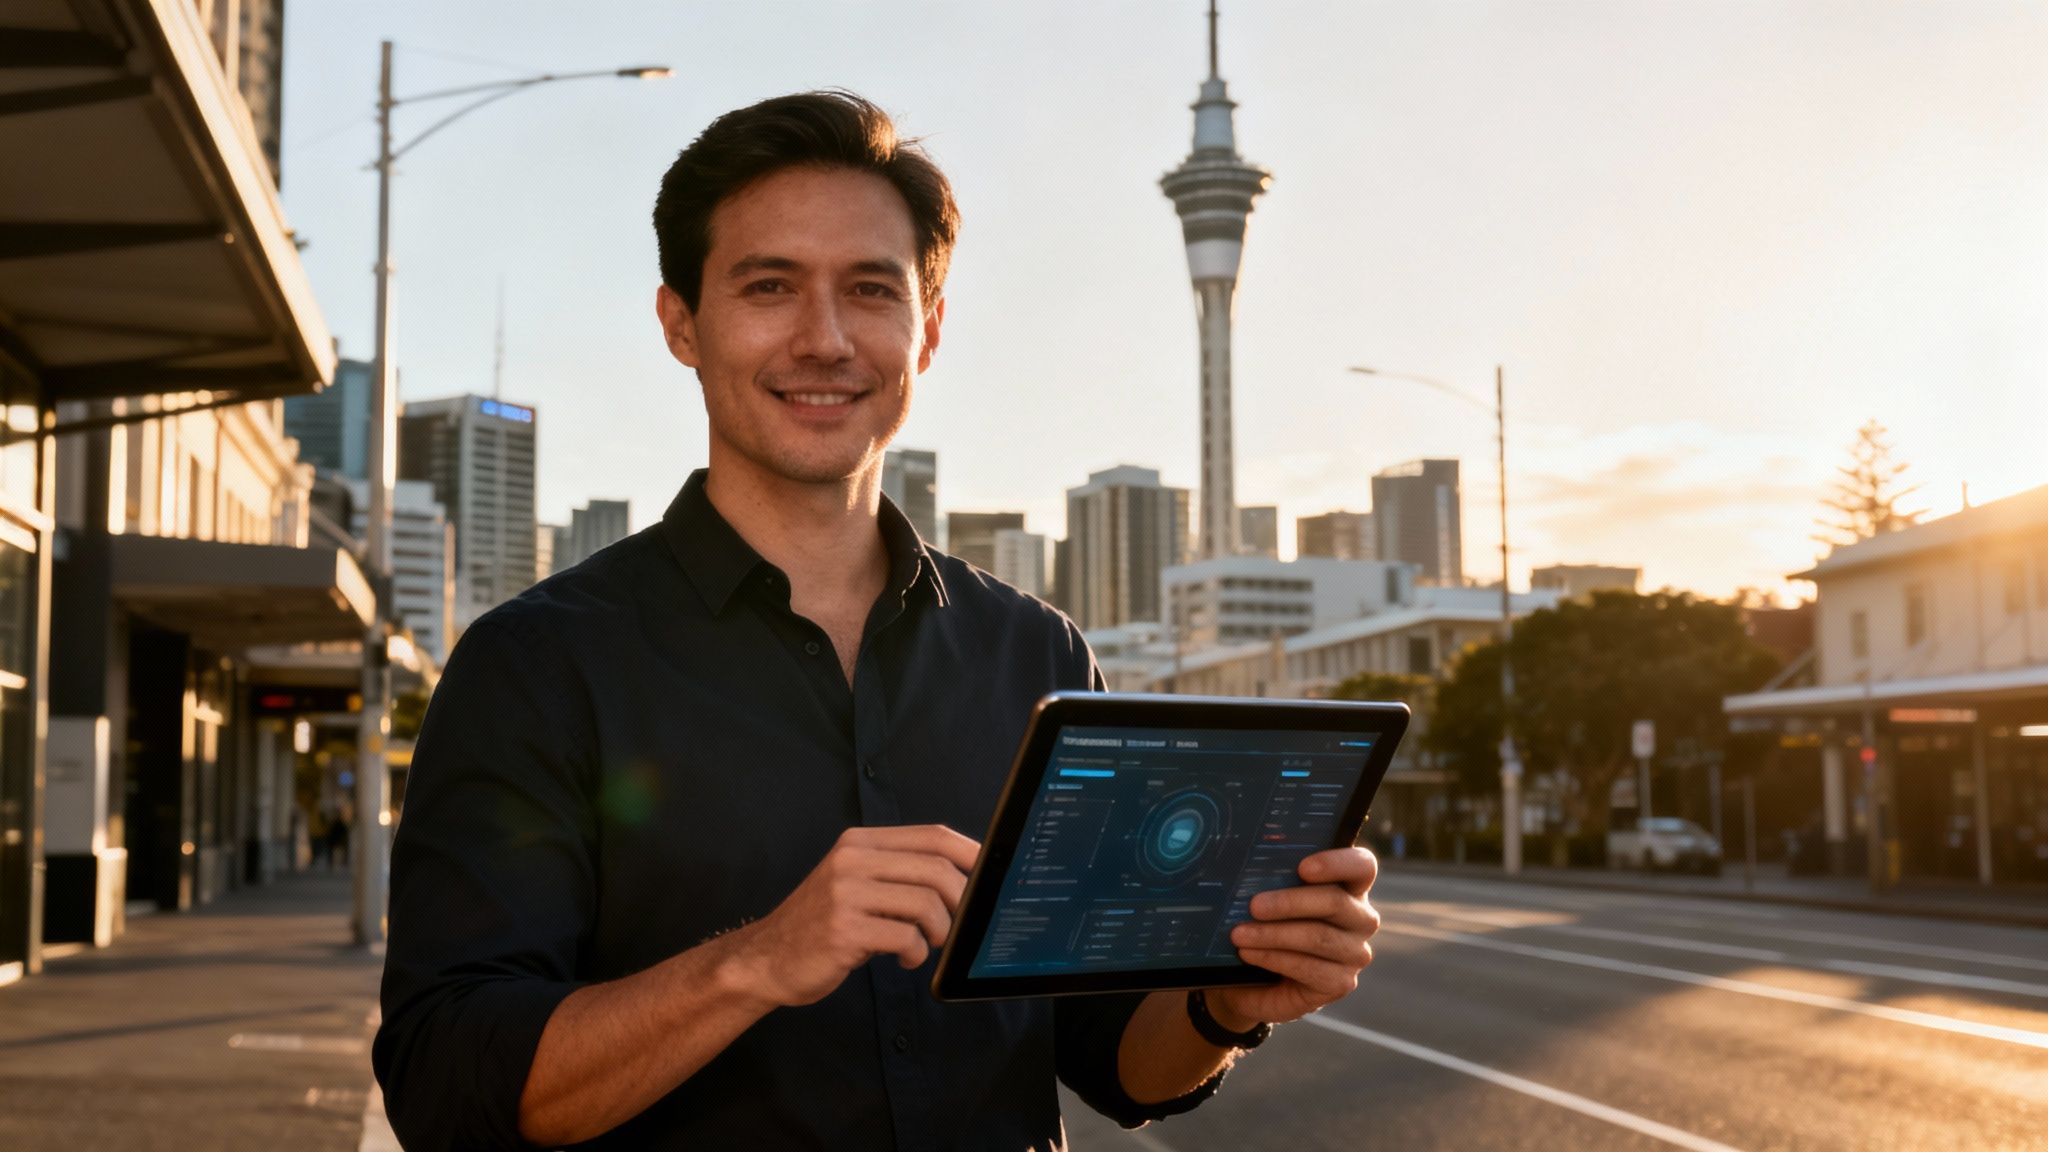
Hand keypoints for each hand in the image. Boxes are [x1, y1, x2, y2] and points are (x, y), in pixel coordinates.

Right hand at [721, 824, 979, 1008]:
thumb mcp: (856, 884)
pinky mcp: (844, 930)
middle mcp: (852, 861)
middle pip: (936, 869)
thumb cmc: (822, 924)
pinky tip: (904, 958)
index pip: (933, 835)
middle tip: (956, 925)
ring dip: (939, 931)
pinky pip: (905, 937)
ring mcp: (846, 894)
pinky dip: (916, 953)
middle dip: (960, 902)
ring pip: (926, 903)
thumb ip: (898, 875)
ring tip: (927, 944)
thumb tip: (964, 880)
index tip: (991, 874)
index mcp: (860, 843)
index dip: (971, 853)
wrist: (767, 958)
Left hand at [1206, 847, 1379, 1030]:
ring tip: (1238, 933)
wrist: (1255, 978)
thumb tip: (1252, 861)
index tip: (1303, 868)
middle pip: (1335, 902)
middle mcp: (1360, 918)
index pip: (1362, 866)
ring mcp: (1355, 953)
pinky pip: (1308, 968)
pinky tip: (1248, 953)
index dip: (1337, 864)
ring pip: (1318, 937)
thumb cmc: (1266, 924)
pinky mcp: (1341, 983)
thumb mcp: (1269, 897)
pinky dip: (1273, 958)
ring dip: (1273, 934)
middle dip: (1290, 903)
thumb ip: (1272, 877)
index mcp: (1349, 885)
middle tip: (1254, 905)